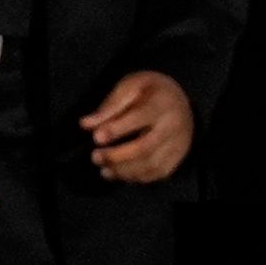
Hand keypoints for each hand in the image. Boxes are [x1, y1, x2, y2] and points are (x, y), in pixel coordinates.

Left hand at [82, 71, 193, 185]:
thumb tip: (86, 124)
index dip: (117, 129)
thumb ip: (109, 106)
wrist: (179, 99)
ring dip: (124, 171)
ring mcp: (179, 142)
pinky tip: (120, 173)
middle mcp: (174, 124)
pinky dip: (137, 177)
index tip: (96, 138)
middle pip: (145, 147)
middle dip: (116, 156)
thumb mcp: (130, 87)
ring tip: (104, 169)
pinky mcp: (179, 155)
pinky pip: (159, 173)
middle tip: (95, 157)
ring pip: (152, 164)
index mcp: (161, 102)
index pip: (140, 117)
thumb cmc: (150, 92)